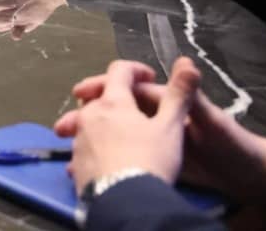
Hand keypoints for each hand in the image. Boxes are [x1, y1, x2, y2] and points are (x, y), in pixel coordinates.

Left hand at [54, 58, 194, 192]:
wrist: (126, 202)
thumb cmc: (151, 160)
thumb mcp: (171, 127)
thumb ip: (179, 95)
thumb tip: (188, 63)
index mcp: (113, 101)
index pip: (119, 71)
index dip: (136, 69)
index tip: (150, 77)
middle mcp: (90, 115)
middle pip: (99, 95)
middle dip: (117, 96)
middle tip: (136, 106)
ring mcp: (79, 139)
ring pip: (88, 120)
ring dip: (104, 121)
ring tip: (123, 134)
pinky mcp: (76, 162)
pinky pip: (83, 146)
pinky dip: (96, 145)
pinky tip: (109, 157)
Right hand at [56, 57, 265, 205]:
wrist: (247, 178)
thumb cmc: (230, 145)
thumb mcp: (211, 120)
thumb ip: (192, 95)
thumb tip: (186, 60)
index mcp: (166, 104)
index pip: (127, 90)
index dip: (102, 88)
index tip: (80, 93)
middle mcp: (155, 120)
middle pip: (113, 113)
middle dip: (87, 116)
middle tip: (64, 127)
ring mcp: (153, 142)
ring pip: (112, 136)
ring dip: (88, 141)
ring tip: (68, 150)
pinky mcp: (154, 163)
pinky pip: (121, 159)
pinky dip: (101, 162)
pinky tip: (84, 171)